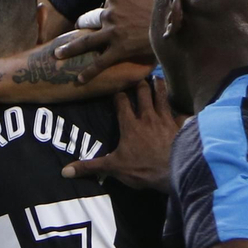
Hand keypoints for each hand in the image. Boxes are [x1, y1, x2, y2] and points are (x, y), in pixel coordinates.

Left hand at [52, 0, 158, 83]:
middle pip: (89, 20)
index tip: (112, 15)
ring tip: (58, 54)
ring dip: (70, 48)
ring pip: (87, 41)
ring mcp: (112, 32)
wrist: (172, 17)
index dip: (108, 9)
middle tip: (76, 32)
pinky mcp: (119, 49)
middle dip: (83, 25)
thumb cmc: (161, 1)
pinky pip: (100, 62)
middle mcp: (110, 12)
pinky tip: (79, 80)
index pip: (104, 2)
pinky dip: (89, 72)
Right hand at [62, 79, 181, 190]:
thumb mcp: (114, 168)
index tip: (116, 87)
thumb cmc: (142, 169)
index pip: (121, 102)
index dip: (118, 93)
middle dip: (139, 83)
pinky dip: (181, 108)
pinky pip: (181, 112)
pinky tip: (183, 104)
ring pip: (162, 96)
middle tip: (138, 75)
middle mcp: (148, 117)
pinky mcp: (181, 126)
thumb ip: (90, 167)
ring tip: (157, 77)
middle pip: (143, 93)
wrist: (174, 171)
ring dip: (159, 86)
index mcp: (130, 125)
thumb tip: (65, 171)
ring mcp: (166, 120)